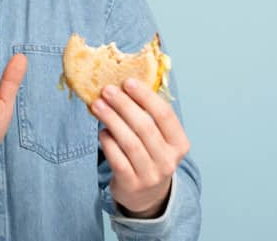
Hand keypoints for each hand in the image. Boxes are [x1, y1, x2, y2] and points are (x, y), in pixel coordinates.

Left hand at [92, 78, 190, 217]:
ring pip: (129, 142)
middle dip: (124, 105)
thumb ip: (149, 115)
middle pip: (145, 127)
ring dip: (111, 120)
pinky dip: (107, 142)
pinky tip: (101, 131)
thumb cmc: (150, 155)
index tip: (128, 81)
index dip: (146, 96)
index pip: (165, 115)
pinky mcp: (131, 184)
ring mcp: (150, 175)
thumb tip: (126, 82)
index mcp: (179, 144)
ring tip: (97, 105)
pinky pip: (117, 158)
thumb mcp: (159, 139)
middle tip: (107, 90)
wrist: (147, 195)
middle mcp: (168, 161)